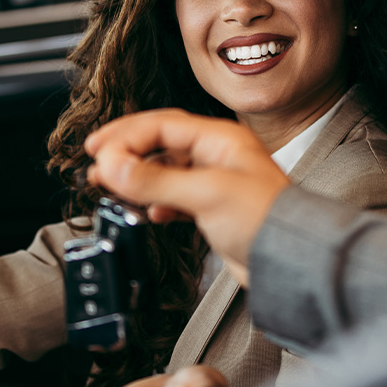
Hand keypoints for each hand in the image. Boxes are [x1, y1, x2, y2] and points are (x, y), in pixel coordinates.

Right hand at [85, 109, 289, 269]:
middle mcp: (216, 154)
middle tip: (97, 160)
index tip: (99, 151)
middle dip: (126, 151)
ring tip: (112, 185)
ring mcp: (214, 180)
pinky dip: (156, 200)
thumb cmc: (266, 220)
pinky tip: (150, 211)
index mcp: (220, 139)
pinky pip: (174, 194)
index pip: (161, 125)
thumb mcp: (206, 194)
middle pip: (160, 142)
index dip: (126, 135)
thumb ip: (155, 180)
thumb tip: (113, 167)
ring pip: (164, 169)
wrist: (289, 261)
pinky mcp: (213, 207)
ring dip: (137, 177)